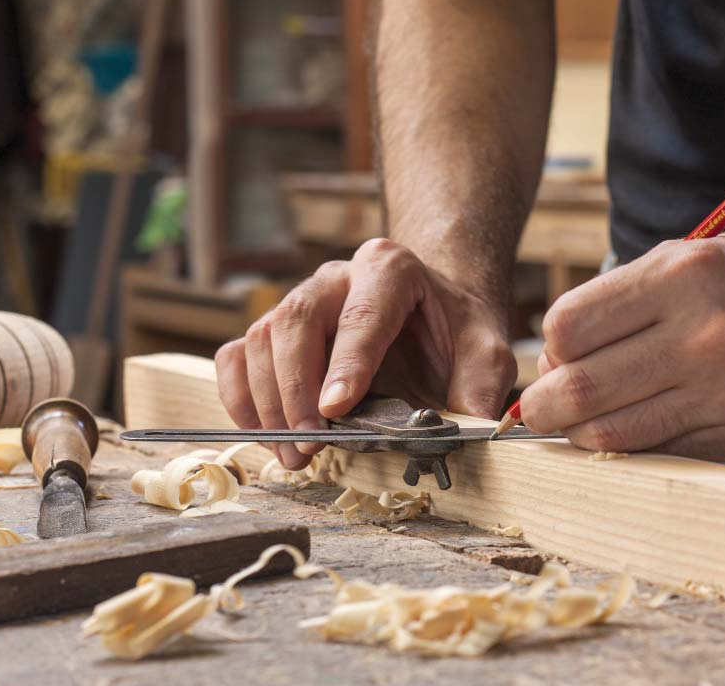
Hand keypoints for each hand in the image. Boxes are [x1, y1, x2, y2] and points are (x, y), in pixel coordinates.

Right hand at [216, 238, 515, 469]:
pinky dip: (241, 398)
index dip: (345, 364)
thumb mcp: (487, 351)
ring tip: (293, 455)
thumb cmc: (456, 328)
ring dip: (267, 404)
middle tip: (308, 446)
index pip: (362, 315)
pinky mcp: (275, 327)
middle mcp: (336, 277)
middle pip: (295, 323)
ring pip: (260, 340)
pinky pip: (237, 355)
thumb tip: (466, 434)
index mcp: (390, 269)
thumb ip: (481, 388)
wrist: (432, 307)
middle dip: (295, 392)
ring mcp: (299, 299)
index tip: (334, 410)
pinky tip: (265, 435)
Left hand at [520, 221, 724, 462]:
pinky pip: (656, 451)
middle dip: (541, 405)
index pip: (568, 326)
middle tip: (538, 407)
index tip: (556, 354)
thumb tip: (555, 361)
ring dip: (576, 432)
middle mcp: (703, 337)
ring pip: (610, 433)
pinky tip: (628, 427)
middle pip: (579, 388)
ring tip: (575, 420)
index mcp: (681, 278)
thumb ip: (619, 303)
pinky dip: (627, 446)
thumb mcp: (688, 259)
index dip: (550, 348)